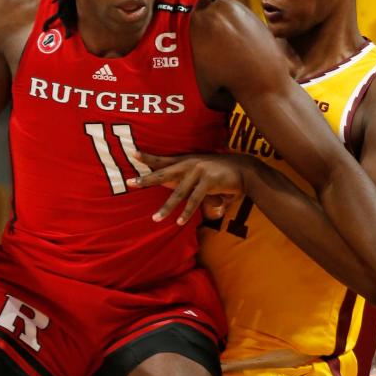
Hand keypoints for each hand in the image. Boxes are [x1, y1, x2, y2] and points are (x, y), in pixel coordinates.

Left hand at [126, 152, 245, 224]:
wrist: (245, 169)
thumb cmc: (221, 173)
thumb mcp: (202, 171)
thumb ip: (186, 179)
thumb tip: (170, 184)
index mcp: (187, 161)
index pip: (164, 159)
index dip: (149, 157)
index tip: (133, 154)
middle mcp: (190, 164)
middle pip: (164, 172)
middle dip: (147, 179)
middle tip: (130, 183)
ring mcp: (199, 171)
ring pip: (178, 193)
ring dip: (167, 208)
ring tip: (155, 218)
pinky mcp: (209, 181)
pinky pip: (195, 200)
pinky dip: (187, 212)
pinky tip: (179, 222)